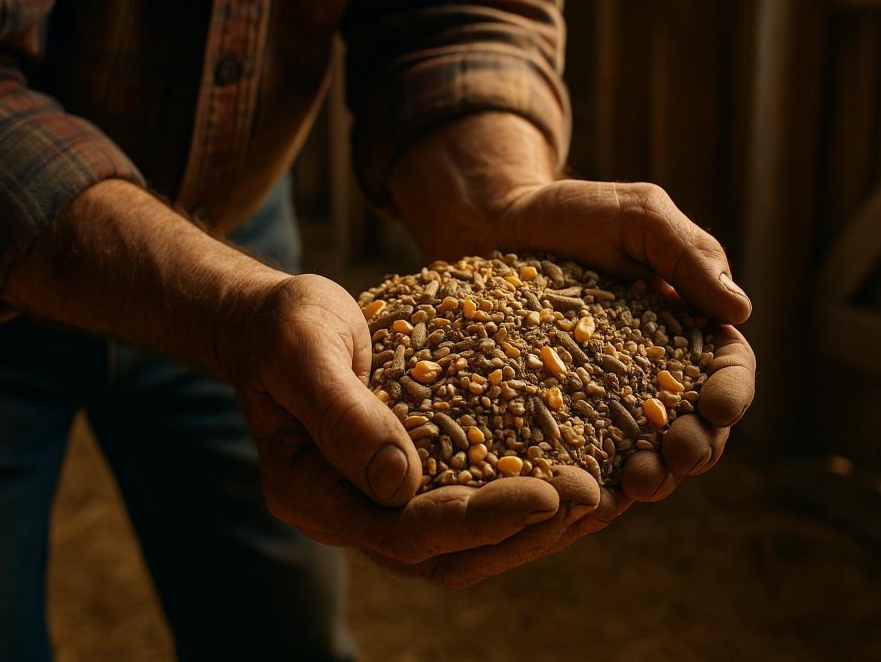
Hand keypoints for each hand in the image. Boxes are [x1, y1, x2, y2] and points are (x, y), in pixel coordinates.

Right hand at [226, 274, 614, 586]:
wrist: (278, 324)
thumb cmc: (285, 327)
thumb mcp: (304, 350)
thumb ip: (342, 412)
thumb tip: (400, 481)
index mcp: (314, 496)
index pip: (408, 533)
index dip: (482, 521)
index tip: (551, 494)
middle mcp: (350, 516)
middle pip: (447, 557)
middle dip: (526, 532)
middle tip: (596, 497)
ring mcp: (381, 504)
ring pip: (467, 545)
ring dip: (537, 526)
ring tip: (602, 493)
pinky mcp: (412, 481)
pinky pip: (472, 503)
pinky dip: (524, 495)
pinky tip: (573, 468)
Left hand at [390, 113, 756, 512]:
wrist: (495, 223)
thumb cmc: (573, 212)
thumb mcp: (639, 218)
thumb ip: (689, 256)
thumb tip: (741, 312)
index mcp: (688, 325)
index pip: (727, 369)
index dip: (731, 393)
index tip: (718, 406)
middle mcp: (655, 369)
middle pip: (697, 424)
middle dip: (699, 446)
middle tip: (678, 457)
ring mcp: (608, 396)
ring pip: (648, 450)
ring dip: (656, 474)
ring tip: (638, 485)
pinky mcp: (562, 412)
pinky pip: (586, 452)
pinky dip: (595, 475)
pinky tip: (586, 488)